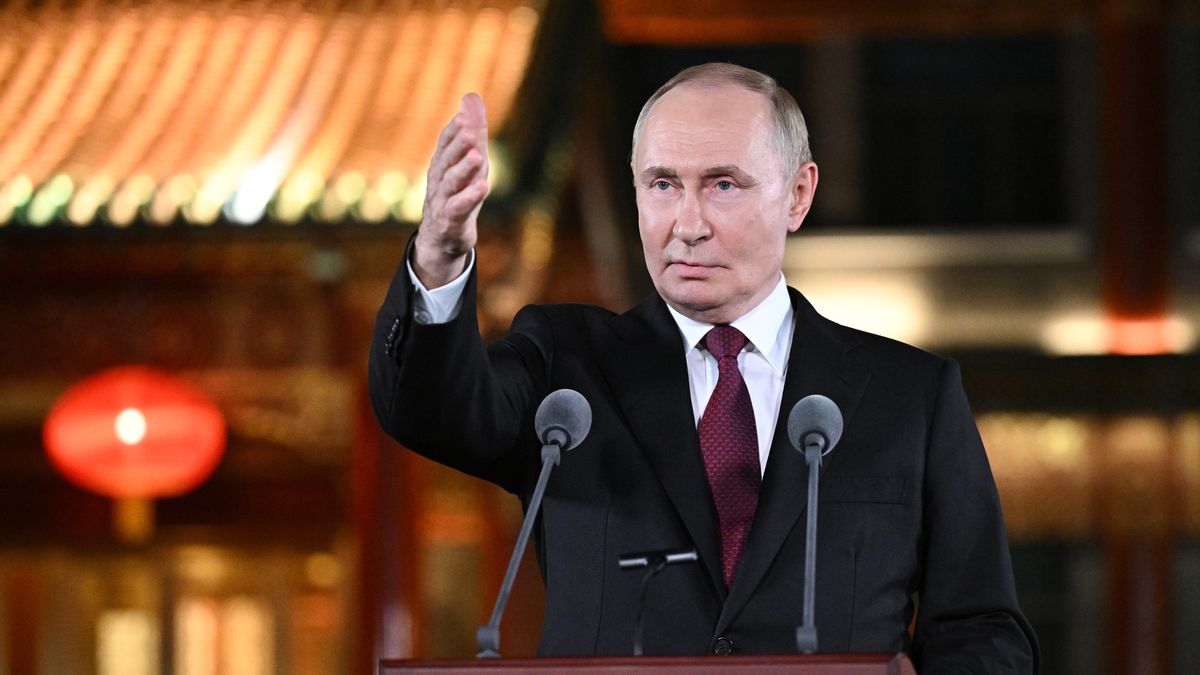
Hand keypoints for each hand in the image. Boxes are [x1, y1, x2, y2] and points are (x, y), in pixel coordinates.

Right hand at [412, 93, 489, 287]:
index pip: (445, 143)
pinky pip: (459, 207)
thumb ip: (472, 131)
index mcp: (442, 163)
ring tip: (478, 157)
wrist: (442, 238)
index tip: (465, 116)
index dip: (454, 130)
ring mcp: (443, 201)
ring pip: (452, 182)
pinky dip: (470, 197)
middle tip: (470, 131)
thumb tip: (471, 96)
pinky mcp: (451, 220)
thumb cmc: (458, 193)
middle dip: (458, 145)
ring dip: (464, 169)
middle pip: (448, 160)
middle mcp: (439, 180)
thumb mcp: (468, 162)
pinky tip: (483, 187)